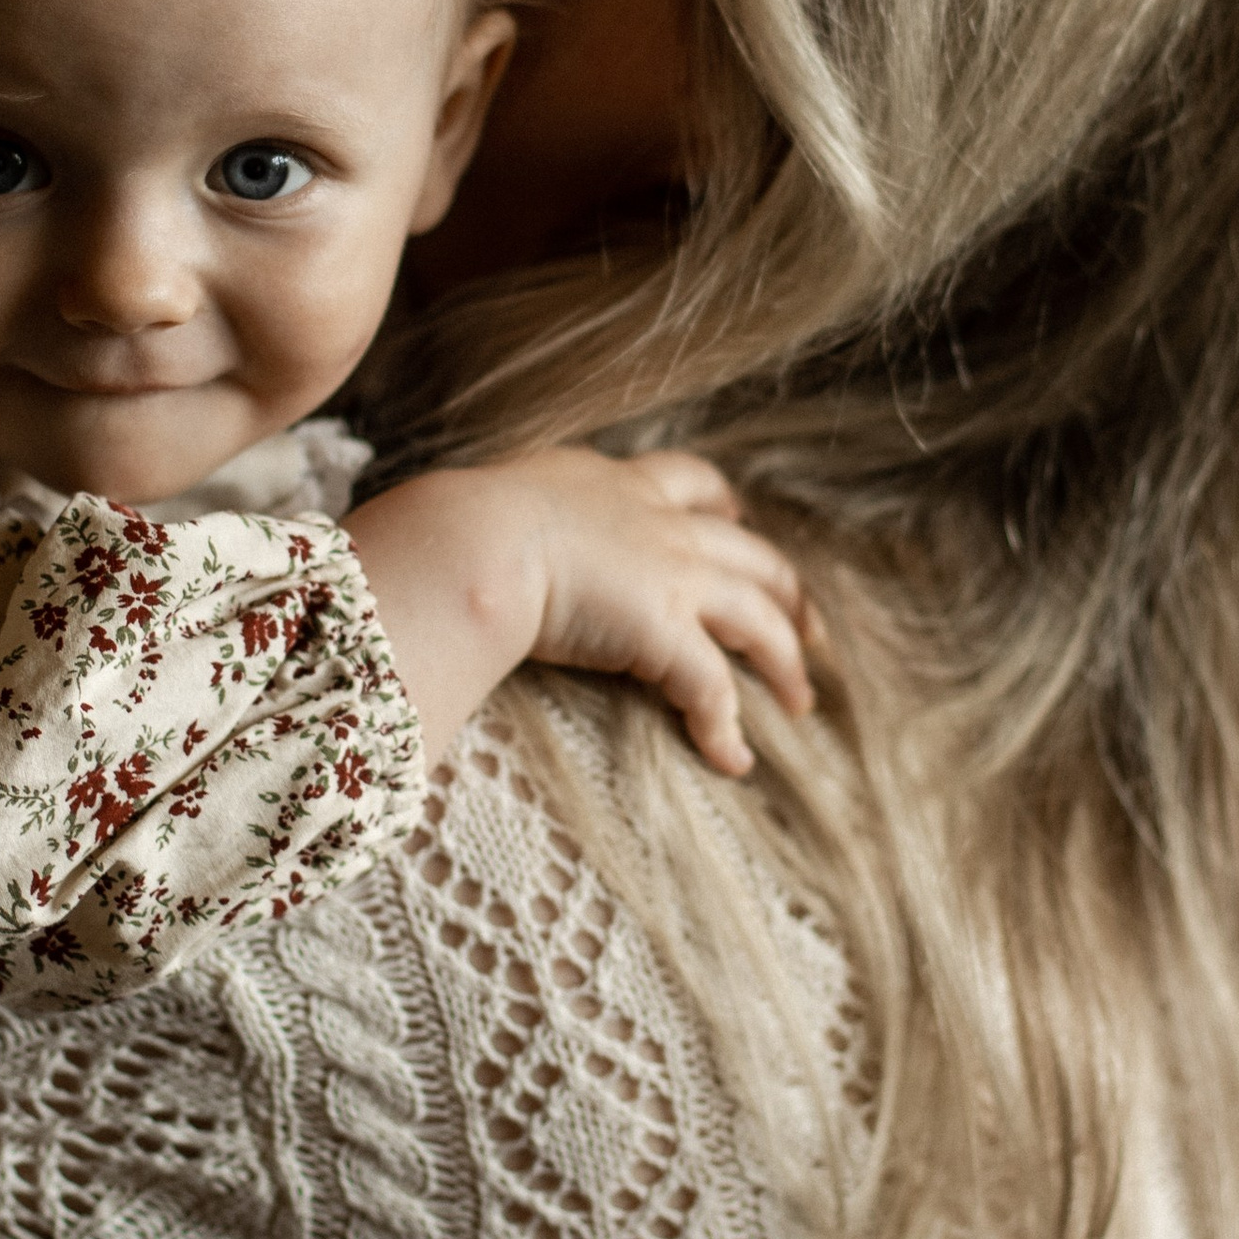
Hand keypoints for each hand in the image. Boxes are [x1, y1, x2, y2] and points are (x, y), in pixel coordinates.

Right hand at [346, 447, 812, 774]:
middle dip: (785, 588)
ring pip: (757, 615)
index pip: (684, 480)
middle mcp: (653, 518)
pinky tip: (733, 758)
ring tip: (800, 702)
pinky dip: (727, 724)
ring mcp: (668, 571)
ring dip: (784, 660)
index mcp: (606, 482)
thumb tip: (430, 548)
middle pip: (748, 549)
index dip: (721, 506)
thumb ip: (484, 528)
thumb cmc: (446, 532)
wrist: (466, 543)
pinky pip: (713, 686)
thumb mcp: (476, 510)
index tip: (740, 521)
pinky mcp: (666, 628)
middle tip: (809, 626)